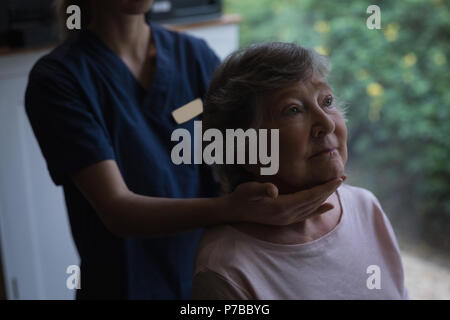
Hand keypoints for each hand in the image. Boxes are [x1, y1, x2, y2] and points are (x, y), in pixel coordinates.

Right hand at [223, 176, 345, 225]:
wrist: (234, 212)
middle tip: (344, 176)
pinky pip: (307, 215)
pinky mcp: (285, 220)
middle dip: (330, 189)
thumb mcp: (248, 190)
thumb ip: (261, 189)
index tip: (338, 178)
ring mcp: (287, 219)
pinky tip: (329, 207)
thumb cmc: (241, 197)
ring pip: (313, 207)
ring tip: (338, 186)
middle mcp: (288, 215)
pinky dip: (319, 210)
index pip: (310, 196)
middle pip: (315, 201)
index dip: (325, 187)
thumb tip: (273, 190)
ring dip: (326, 197)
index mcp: (282, 206)